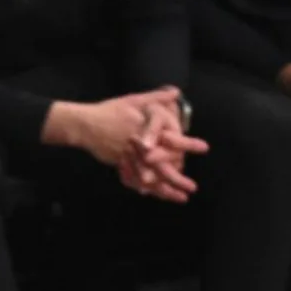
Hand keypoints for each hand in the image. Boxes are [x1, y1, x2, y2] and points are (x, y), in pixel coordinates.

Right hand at [47, 89, 207, 202]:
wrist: (86, 124)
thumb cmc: (110, 111)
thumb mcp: (133, 100)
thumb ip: (155, 98)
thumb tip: (174, 92)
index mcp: (148, 128)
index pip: (172, 137)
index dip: (188, 143)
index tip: (204, 148)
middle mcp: (142, 144)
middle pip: (164, 164)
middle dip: (178, 178)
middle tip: (192, 188)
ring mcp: (132, 156)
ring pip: (152, 176)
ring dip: (166, 189)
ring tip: (180, 198)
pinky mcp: (122, 162)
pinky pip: (136, 178)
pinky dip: (145, 187)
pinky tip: (153, 194)